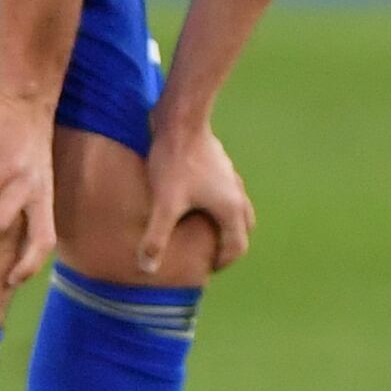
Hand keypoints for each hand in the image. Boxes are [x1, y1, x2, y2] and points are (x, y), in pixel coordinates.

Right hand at [0, 93, 59, 285]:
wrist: (26, 100)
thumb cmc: (28, 144)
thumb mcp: (37, 177)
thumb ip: (23, 202)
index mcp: (43, 196)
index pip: (45, 238)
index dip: (31, 263)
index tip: (10, 281)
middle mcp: (27, 185)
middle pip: (0, 223)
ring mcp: (5, 167)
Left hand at [135, 118, 256, 278]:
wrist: (182, 121)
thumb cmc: (175, 163)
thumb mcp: (164, 204)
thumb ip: (157, 238)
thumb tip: (147, 268)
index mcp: (230, 209)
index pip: (237, 246)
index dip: (222, 262)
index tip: (205, 269)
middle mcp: (237, 194)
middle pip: (243, 228)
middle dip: (229, 244)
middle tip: (209, 253)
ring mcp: (231, 177)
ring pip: (237, 208)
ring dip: (226, 223)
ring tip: (204, 229)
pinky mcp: (220, 164)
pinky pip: (227, 192)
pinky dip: (219, 204)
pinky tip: (197, 200)